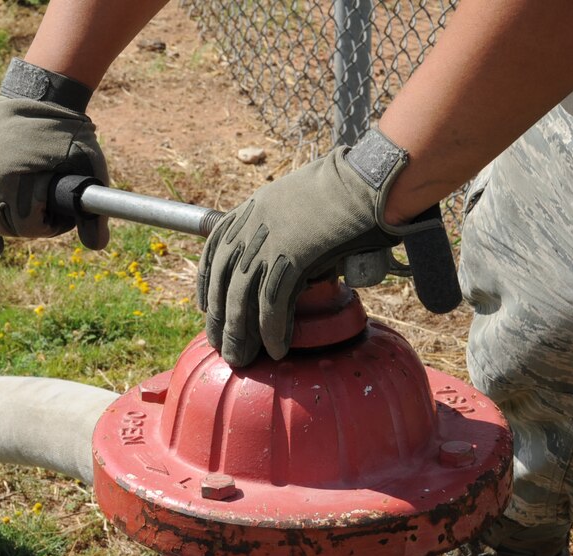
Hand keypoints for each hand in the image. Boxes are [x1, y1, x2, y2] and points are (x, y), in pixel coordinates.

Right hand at [0, 58, 108, 254]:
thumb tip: (98, 247)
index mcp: (12, 175)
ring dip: (4, 226)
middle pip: (2, 225)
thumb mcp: (90, 168)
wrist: (37, 98)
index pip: (25, 227)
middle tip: (49, 214)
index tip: (62, 216)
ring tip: (29, 217)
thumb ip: (94, 210)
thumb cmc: (69, 134)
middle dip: (29, 227)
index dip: (49, 227)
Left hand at [198, 129, 439, 366]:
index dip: (206, 284)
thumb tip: (290, 258)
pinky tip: (276, 348)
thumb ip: (284, 227)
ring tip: (242, 359)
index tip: (205, 307)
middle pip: (223, 281)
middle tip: (222, 346)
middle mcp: (252, 225)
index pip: (214, 252)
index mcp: (251, 210)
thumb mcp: (298, 201)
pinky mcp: (291, 256)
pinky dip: (273, 330)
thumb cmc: (345, 189)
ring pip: (242, 297)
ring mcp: (269, 240)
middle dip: (220, 319)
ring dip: (240, 334)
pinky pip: (274, 302)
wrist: (367, 179)